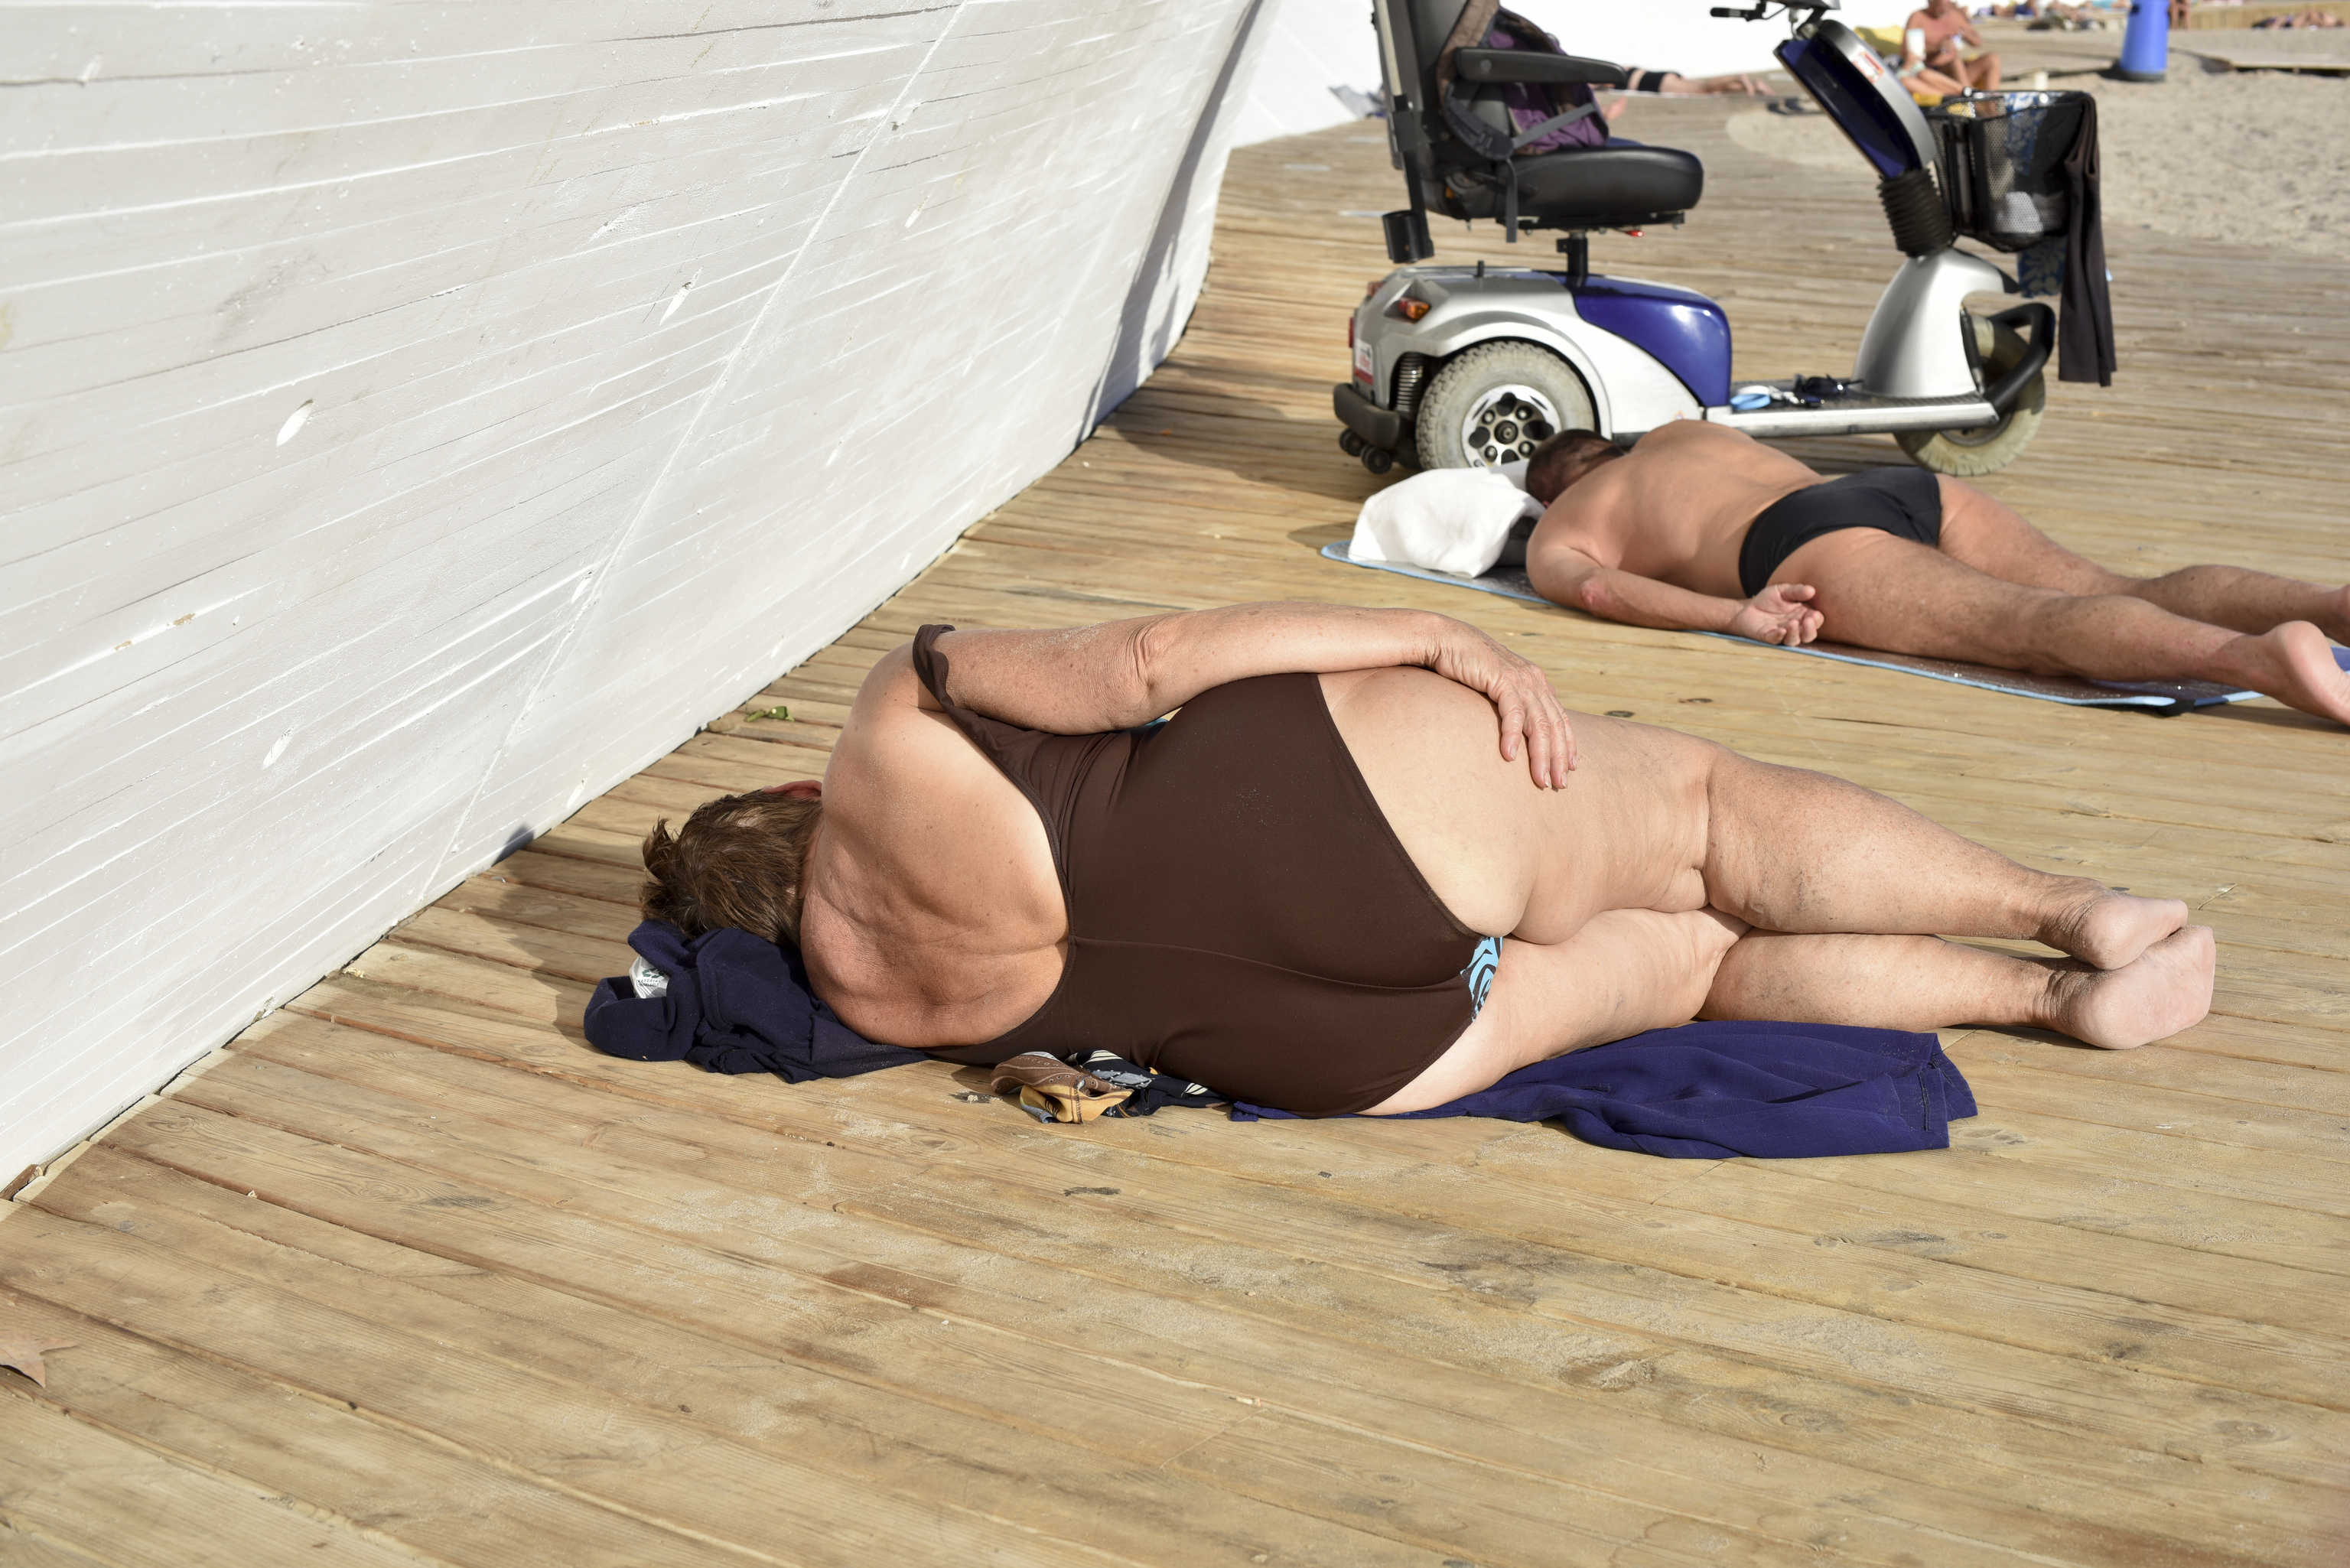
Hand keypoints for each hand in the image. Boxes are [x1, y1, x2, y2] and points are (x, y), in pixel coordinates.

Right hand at [1424, 619, 1577, 784]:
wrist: (1446, 639)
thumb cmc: (1468, 664)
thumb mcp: (1499, 682)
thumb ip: (1516, 697)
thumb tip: (1530, 714)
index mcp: (1536, 682)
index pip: (1560, 717)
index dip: (1567, 744)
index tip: (1570, 768)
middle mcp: (1534, 680)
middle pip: (1554, 725)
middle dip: (1558, 757)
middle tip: (1560, 784)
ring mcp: (1519, 679)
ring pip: (1538, 723)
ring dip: (1541, 755)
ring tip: (1541, 779)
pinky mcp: (1501, 678)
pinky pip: (1512, 712)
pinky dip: (1513, 735)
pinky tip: (1509, 756)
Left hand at [1729, 583, 1822, 645]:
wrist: (1748, 607)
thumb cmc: (1769, 599)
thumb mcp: (1783, 591)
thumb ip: (1797, 591)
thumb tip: (1811, 590)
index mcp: (1803, 615)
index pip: (1816, 620)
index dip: (1817, 619)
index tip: (1813, 614)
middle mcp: (1795, 627)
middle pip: (1809, 635)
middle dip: (1810, 630)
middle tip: (1808, 621)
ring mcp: (1782, 633)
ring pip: (1793, 640)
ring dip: (1795, 633)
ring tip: (1792, 623)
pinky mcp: (1768, 636)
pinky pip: (1775, 640)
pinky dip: (1779, 636)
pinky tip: (1781, 630)